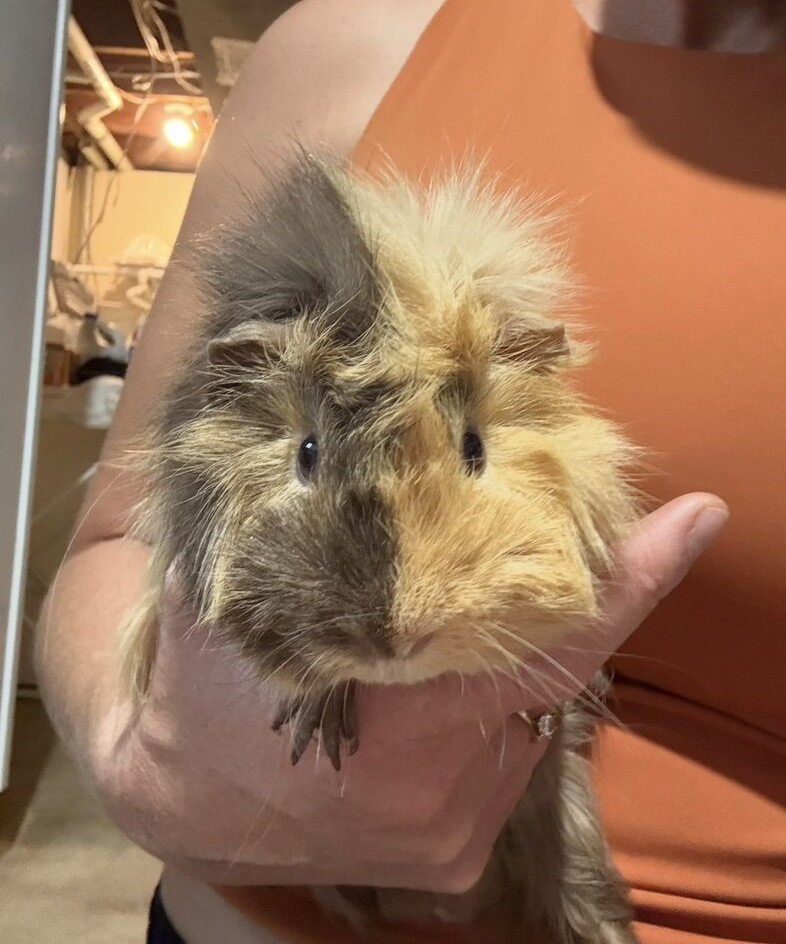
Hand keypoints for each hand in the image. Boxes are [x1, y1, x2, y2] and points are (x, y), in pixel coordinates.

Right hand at [94, 493, 726, 891]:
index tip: (695, 520)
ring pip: (519, 715)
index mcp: (384, 708)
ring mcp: (452, 825)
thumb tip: (323, 442)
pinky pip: (501, 758)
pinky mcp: (455, 853)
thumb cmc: (199, 690)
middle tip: (510, 550)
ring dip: (492, 666)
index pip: (543, 634)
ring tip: (429, 638)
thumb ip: (279, 531)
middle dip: (527, 607)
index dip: (629, 577)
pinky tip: (424, 696)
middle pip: (537, 669)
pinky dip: (479, 714)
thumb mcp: (221, 596)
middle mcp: (435, 781)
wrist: (179, 806)